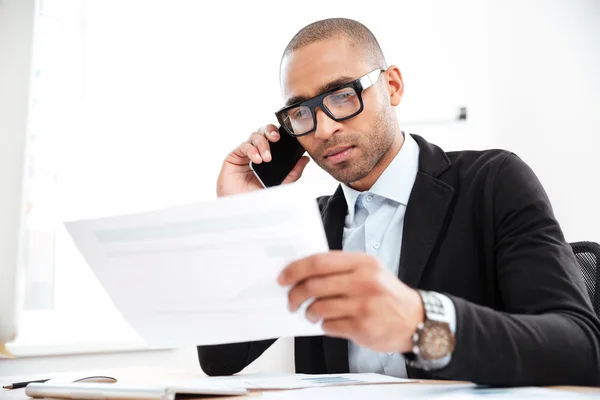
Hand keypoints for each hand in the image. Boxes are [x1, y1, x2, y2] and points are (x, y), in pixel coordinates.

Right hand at [216, 124, 310, 196]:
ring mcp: (245, 155)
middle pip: (263, 132)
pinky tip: (256, 160)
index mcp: (268, 158)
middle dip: (270, 131)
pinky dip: (251, 150)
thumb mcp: (281, 186)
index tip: (288, 138)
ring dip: (262, 144)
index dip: (279, 134)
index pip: (274, 140)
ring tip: (266, 159)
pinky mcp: (234, 158)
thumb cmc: (259, 200)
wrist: (243, 210)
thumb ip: (293, 173)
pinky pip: (243, 146)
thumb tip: (305, 159)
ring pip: (254, 136)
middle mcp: (257, 154)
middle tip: (276, 139)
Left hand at [278, 251, 423, 352]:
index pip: (319, 262)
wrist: (417, 321)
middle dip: (295, 295)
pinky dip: (323, 326)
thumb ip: (341, 270)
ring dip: (308, 313)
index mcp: (362, 263)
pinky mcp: (362, 327)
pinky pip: (329, 326)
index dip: (295, 270)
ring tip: (311, 314)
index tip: (283, 278)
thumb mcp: (370, 272)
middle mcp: (363, 281)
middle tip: (291, 301)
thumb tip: (304, 274)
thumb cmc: (388, 295)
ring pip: (318, 307)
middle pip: (314, 285)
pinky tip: (329, 323)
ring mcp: (363, 305)